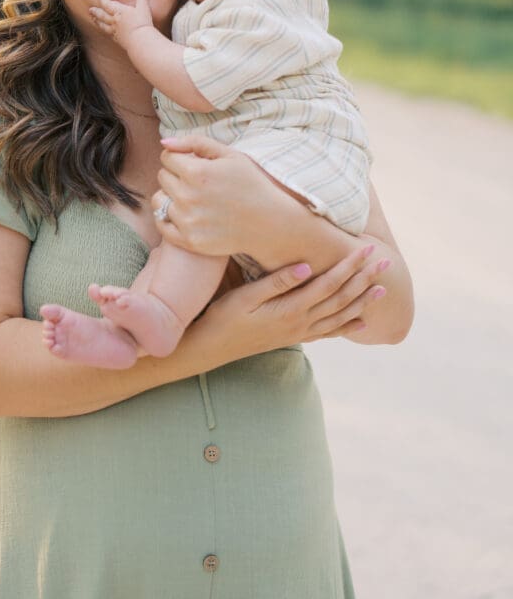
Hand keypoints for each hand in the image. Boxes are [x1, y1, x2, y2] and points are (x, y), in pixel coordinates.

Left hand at [90, 0, 154, 46]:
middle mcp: (114, 21)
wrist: (139, 40)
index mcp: (119, 11)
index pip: (108, 4)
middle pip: (102, 15)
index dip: (103, 0)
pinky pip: (109, 34)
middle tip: (90, 10)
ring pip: (103, 25)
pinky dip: (106, 31)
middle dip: (96, 11)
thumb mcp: (143, 8)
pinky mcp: (117, 39)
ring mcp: (115, 31)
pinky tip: (105, 31)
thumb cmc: (141, 23)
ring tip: (93, 19)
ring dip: (97, 22)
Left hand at [153, 134, 271, 255]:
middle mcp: (188, 197)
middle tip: (197, 182)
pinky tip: (186, 214)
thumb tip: (164, 142)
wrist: (269, 222)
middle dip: (176, 175)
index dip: (180, 158)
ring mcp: (187, 221)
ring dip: (170, 196)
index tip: (194, 165)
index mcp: (197, 172)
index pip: (167, 158)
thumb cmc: (251, 184)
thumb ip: (195, 142)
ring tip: (191, 198)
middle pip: (162, 177)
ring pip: (159, 200)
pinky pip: (161, 224)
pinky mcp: (188, 240)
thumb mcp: (230, 155)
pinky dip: (168, 218)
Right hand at [200, 246, 387, 359]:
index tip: (366, 250)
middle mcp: (301, 323)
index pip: (329, 284)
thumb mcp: (246, 296)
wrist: (213, 348)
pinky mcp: (294, 338)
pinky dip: (347, 326)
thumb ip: (277, 281)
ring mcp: (299, 333)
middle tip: (386, 264)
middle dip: (364, 280)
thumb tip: (308, 266)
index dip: (350, 266)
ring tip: (382, 290)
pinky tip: (360, 322)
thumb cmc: (225, 316)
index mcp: (291, 309)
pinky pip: (328, 332)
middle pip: (340, 299)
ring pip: (339, 316)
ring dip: (362, 302)